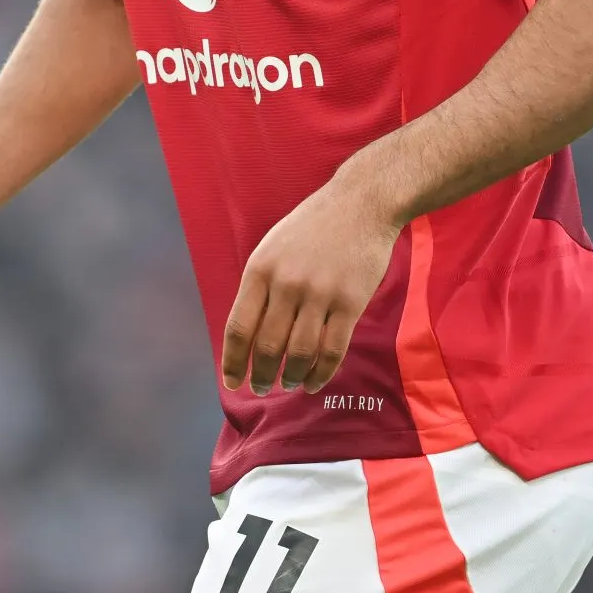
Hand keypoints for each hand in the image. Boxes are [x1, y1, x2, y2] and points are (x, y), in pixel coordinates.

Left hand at [219, 168, 407, 395]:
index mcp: (260, 270)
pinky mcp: (350, 303)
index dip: (233, 361)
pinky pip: (332, 350)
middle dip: (261, 375)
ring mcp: (320, 294)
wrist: (361, 203)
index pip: (239, 327)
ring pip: (300, 353)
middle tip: (261, 388)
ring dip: (291, 377)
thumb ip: (260, 286)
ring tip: (289, 384)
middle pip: (267, 346)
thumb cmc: (313, 226)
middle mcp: (286, 284)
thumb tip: (247, 333)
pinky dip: (321, 373)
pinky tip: (314, 382)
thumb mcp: (272, 247)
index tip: (231, 381)